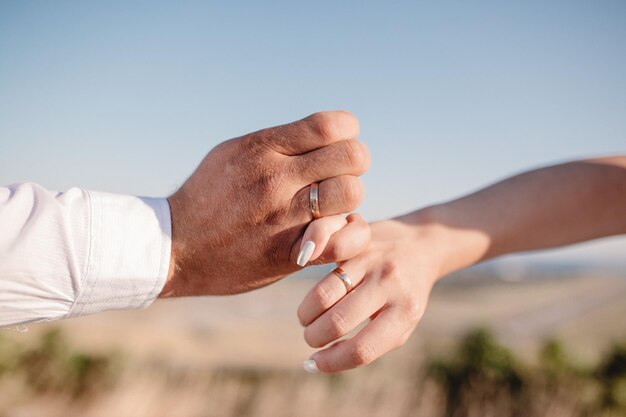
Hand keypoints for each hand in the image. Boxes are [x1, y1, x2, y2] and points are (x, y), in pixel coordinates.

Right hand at [161, 111, 370, 296]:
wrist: (176, 247)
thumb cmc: (208, 196)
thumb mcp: (234, 153)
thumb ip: (278, 143)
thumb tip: (323, 135)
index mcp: (262, 148)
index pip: (331, 126)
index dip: (347, 132)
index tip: (336, 144)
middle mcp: (275, 178)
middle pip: (352, 157)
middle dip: (354, 164)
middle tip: (338, 176)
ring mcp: (283, 217)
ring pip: (351, 194)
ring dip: (350, 199)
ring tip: (333, 205)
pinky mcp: (289, 253)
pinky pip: (343, 240)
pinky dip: (350, 234)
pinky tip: (336, 231)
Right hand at [297, 214, 443, 372]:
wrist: (421, 245)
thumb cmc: (406, 295)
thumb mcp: (400, 323)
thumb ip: (369, 343)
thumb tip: (320, 362)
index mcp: (404, 313)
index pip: (362, 348)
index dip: (332, 362)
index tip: (314, 364)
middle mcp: (390, 285)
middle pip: (338, 322)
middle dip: (314, 337)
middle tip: (311, 339)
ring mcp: (372, 263)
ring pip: (324, 295)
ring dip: (306, 315)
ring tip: (307, 321)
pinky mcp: (355, 246)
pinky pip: (323, 273)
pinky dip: (312, 295)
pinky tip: (311, 303)